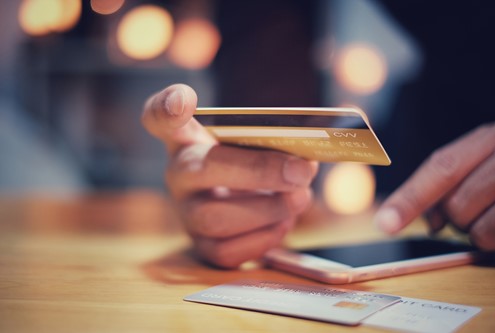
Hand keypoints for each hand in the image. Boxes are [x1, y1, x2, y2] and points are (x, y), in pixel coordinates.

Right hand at [142, 84, 317, 267]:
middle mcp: (179, 174)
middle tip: (303, 171)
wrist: (245, 198)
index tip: (185, 100)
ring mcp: (186, 213)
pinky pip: (226, 252)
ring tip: (299, 199)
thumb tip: (321, 146)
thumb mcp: (260, 142)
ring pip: (213, 218)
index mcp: (188, 138)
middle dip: (260, 171)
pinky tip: (282, 222)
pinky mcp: (201, 247)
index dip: (167, 107)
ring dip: (267, 209)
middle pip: (204, 169)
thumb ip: (280, 136)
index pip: (159, 116)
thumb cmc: (253, 163)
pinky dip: (263, 238)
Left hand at [374, 121, 494, 249]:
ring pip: (482, 230)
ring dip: (482, 232)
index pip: (440, 169)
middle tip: (477, 207)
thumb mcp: (486, 158)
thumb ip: (451, 182)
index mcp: (489, 138)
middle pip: (457, 206)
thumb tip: (427, 221)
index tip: (385, 224)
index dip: (410, 198)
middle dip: (457, 218)